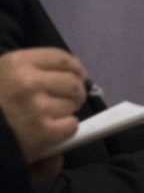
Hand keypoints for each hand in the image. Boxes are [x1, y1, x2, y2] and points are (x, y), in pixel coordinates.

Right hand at [0, 47, 87, 161]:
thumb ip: (30, 68)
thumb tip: (76, 72)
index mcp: (16, 63)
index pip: (62, 59)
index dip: (75, 69)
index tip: (78, 75)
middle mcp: (28, 82)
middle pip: (73, 83)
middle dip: (73, 92)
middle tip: (64, 100)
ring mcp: (36, 108)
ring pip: (72, 105)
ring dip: (66, 112)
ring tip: (48, 117)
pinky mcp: (42, 133)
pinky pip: (71, 126)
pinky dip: (65, 130)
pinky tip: (48, 131)